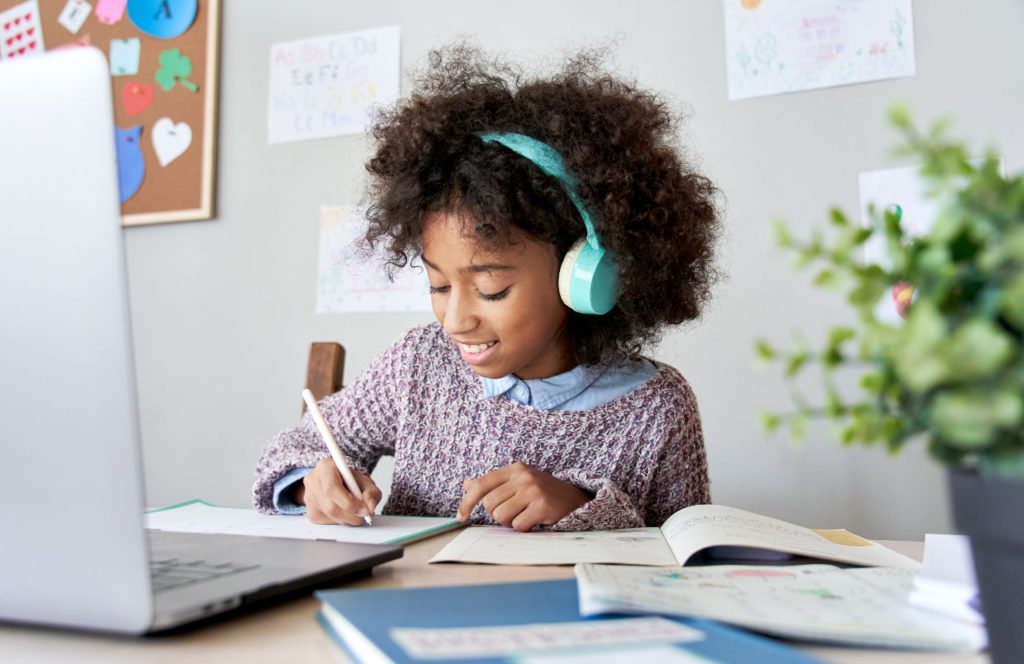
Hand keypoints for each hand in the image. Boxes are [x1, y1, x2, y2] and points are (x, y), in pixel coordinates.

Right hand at [295, 458, 380, 525]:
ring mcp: (309, 498)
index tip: (364, 509)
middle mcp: (313, 481)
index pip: (332, 488)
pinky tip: (345, 512)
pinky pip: (329, 523)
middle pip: (331, 506)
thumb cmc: (349, 479)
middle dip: (351, 514)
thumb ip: (371, 492)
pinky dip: (342, 521)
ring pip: (330, 516)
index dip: (349, 503)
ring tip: (356, 511)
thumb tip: (370, 507)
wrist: (336, 481)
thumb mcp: (364, 481)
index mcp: (324, 467)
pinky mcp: (311, 513)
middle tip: (364, 515)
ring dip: (348, 518)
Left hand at [457, 462, 590, 531]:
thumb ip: (493, 484)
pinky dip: (523, 527)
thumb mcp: (518, 482)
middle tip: (513, 512)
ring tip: (523, 515)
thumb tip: (467, 484)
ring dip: (509, 522)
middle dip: (497, 514)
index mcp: (514, 468)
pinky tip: (534, 520)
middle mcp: (523, 476)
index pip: (481, 484)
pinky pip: (517, 525)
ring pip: (501, 516)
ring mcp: (533, 490)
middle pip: (490, 504)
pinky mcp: (542, 506)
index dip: (467, 501)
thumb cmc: (542, 491)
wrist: (575, 497)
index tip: (460, 516)